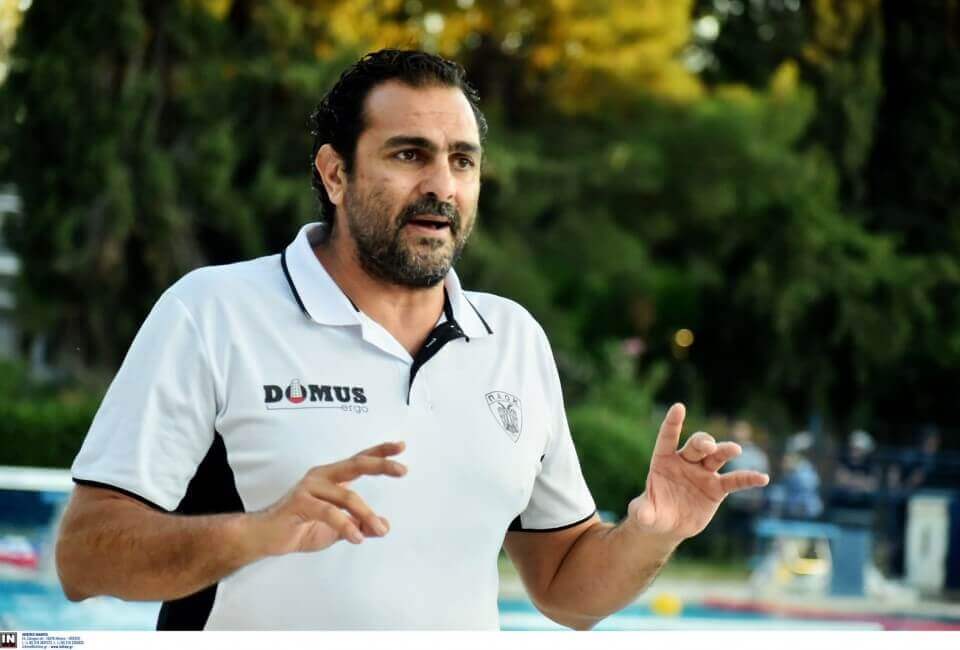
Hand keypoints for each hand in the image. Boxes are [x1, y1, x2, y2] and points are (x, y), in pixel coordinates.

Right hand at [250, 441, 406, 556]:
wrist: (265, 537)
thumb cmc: (300, 527)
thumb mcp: (337, 529)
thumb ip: (359, 525)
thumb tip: (384, 526)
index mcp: (332, 478)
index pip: (359, 460)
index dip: (380, 452)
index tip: (401, 446)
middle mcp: (322, 476)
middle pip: (356, 465)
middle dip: (381, 465)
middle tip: (403, 470)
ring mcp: (310, 487)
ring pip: (347, 496)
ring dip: (366, 514)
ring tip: (379, 529)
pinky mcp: (300, 502)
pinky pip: (329, 512)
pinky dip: (346, 525)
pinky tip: (357, 538)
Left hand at [627, 404, 767, 542]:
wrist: (668, 525)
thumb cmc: (652, 514)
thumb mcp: (644, 514)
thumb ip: (642, 511)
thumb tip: (641, 514)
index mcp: (663, 460)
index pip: (667, 438)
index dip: (673, 423)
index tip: (678, 407)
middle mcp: (685, 461)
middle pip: (696, 446)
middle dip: (703, 443)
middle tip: (708, 447)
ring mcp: (703, 473)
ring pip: (716, 457)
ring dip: (725, 451)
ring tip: (735, 449)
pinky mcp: (716, 488)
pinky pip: (734, 481)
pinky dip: (748, 479)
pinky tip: (762, 478)